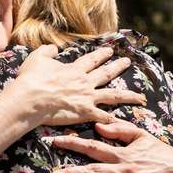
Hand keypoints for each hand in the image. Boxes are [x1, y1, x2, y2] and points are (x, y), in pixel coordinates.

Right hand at [7, 45, 145, 127]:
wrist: (31, 99)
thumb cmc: (31, 80)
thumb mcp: (36, 58)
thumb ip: (47, 51)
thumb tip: (54, 48)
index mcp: (74, 70)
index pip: (91, 60)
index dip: (101, 54)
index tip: (109, 50)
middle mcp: (85, 82)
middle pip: (106, 73)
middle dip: (117, 67)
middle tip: (127, 62)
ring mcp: (87, 97)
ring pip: (114, 95)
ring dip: (128, 96)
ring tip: (141, 97)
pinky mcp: (85, 113)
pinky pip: (104, 117)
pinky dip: (114, 121)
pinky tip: (123, 124)